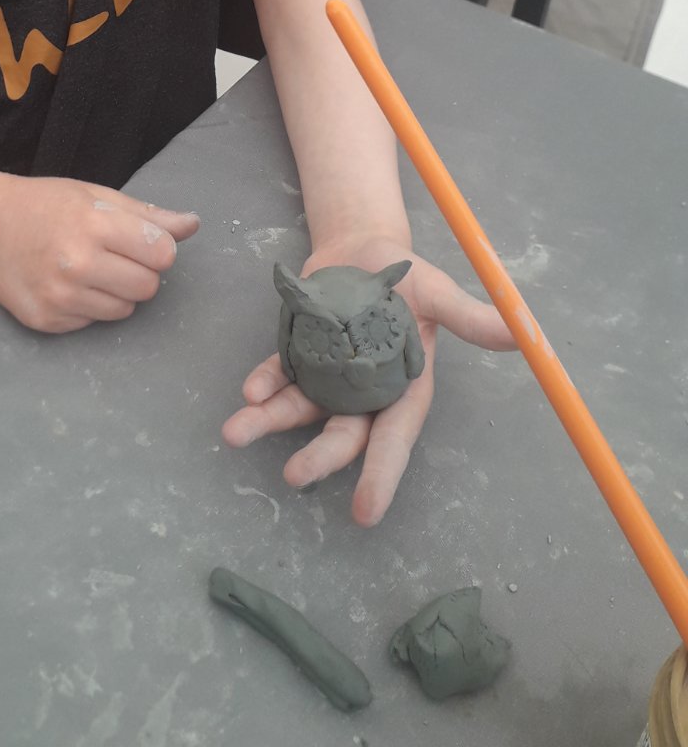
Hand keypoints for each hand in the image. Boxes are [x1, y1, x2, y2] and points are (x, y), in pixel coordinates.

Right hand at [0, 175, 198, 333]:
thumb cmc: (47, 204)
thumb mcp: (98, 196)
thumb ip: (148, 215)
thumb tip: (193, 225)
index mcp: (95, 224)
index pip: (162, 254)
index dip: (157, 248)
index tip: (139, 241)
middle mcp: (77, 263)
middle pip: (148, 287)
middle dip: (139, 273)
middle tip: (112, 256)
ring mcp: (60, 296)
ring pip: (124, 311)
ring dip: (115, 293)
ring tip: (87, 269)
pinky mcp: (46, 321)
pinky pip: (92, 323)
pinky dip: (87, 308)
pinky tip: (64, 284)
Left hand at [221, 230, 514, 525]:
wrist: (363, 245)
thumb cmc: (407, 275)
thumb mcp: (437, 292)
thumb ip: (468, 316)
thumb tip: (520, 335)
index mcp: (402, 387)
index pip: (394, 438)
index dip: (382, 474)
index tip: (364, 513)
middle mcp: (363, 392)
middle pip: (342, 433)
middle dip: (319, 457)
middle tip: (295, 476)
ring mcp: (327, 375)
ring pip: (300, 409)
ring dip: (270, 422)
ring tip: (238, 431)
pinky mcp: (298, 353)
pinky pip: (279, 375)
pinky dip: (264, 383)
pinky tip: (248, 390)